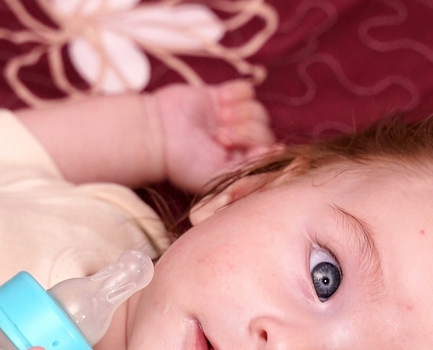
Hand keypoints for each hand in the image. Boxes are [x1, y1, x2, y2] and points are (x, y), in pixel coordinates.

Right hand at [153, 80, 275, 192]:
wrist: (155, 135)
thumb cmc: (184, 162)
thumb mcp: (218, 175)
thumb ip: (249, 168)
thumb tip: (277, 152)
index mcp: (240, 162)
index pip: (270, 153)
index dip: (265, 150)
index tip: (254, 151)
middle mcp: (239, 141)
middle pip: (264, 130)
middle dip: (246, 132)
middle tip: (221, 137)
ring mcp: (231, 117)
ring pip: (258, 109)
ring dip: (241, 114)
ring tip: (219, 121)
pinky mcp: (221, 96)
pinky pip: (246, 90)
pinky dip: (238, 94)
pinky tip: (221, 103)